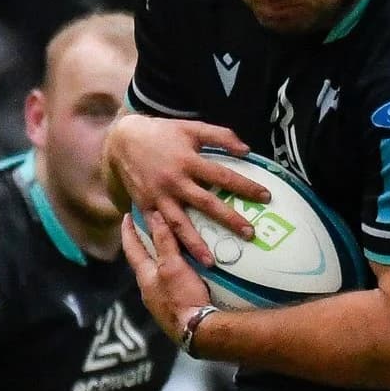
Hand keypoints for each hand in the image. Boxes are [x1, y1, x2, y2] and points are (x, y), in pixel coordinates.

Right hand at [103, 115, 263, 265]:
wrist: (124, 139)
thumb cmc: (162, 133)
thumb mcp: (192, 127)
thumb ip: (220, 136)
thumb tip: (246, 150)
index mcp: (189, 161)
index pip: (224, 176)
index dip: (246, 186)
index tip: (265, 197)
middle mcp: (175, 181)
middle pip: (206, 204)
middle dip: (229, 220)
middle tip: (249, 235)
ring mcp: (159, 196)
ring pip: (180, 224)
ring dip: (195, 244)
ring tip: (211, 262)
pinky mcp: (145, 205)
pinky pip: (157, 228)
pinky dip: (167, 242)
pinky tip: (178, 259)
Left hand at [119, 208, 214, 344]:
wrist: (197, 331)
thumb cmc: (182, 297)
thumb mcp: (172, 265)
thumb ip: (163, 242)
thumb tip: (154, 216)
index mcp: (144, 276)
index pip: (132, 249)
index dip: (128, 231)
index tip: (126, 217)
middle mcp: (147, 289)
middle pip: (141, 262)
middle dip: (143, 245)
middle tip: (145, 229)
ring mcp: (158, 301)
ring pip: (154, 275)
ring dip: (157, 260)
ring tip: (165, 248)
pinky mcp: (171, 310)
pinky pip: (166, 285)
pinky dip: (168, 273)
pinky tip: (179, 274)